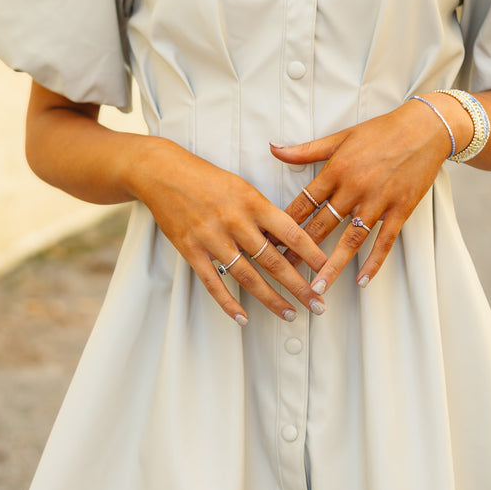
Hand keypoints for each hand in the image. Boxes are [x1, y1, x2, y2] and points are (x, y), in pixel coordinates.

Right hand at [127, 137, 327, 324]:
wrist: (162, 172)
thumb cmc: (206, 177)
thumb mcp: (242, 186)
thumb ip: (263, 212)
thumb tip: (286, 240)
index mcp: (252, 202)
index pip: (290, 233)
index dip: (312, 255)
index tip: (328, 271)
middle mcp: (235, 221)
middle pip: (273, 261)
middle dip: (299, 286)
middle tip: (318, 305)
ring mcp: (212, 238)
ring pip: (247, 276)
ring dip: (271, 299)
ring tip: (290, 313)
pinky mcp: (191, 250)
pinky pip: (213, 282)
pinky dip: (228, 303)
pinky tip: (244, 317)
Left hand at [271, 98, 455, 291]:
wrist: (425, 128)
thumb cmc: (381, 131)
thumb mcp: (340, 137)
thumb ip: (306, 150)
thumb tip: (274, 150)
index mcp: (336, 170)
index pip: (303, 203)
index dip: (283, 224)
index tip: (269, 242)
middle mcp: (354, 188)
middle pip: (321, 226)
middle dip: (300, 251)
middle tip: (283, 272)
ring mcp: (378, 201)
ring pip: (350, 239)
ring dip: (332, 265)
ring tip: (317, 288)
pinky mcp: (400, 209)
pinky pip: (384, 240)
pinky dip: (374, 262)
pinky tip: (362, 280)